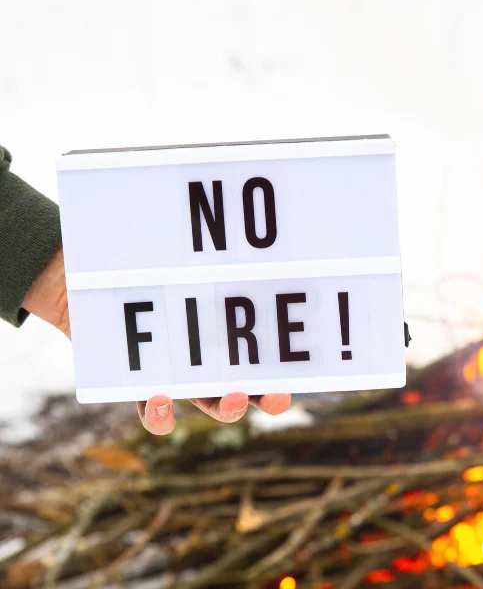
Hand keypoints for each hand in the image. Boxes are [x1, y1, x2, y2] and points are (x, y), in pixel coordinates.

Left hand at [23, 246, 290, 434]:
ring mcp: (177, 371)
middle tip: (275, 395)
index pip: (266, 353)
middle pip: (251, 384)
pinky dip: (161, 415)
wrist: (78, 272)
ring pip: (210, 403)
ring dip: (226, 408)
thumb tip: (229, 173)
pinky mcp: (138, 382)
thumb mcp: (171, 236)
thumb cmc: (134, 251)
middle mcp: (208, 354)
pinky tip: (162, 400)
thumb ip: (200, 227)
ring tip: (229, 399)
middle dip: (266, 395)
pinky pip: (152, 413)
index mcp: (227, 325)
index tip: (299, 371)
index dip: (286, 368)